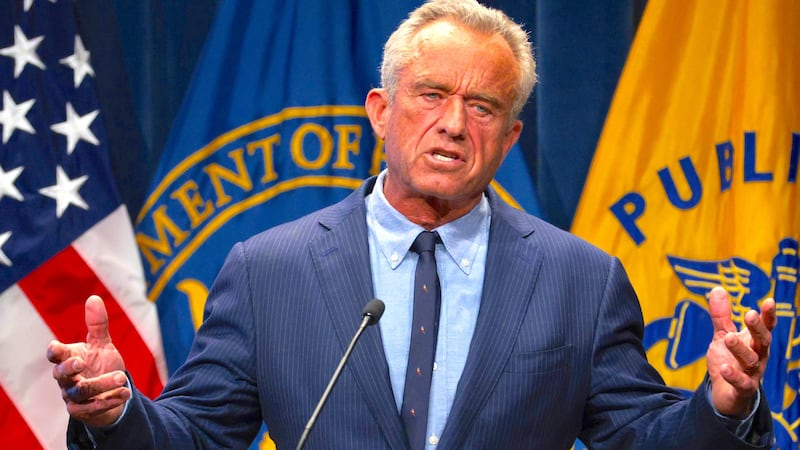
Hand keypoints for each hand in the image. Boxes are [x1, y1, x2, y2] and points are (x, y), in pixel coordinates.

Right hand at [47, 295, 129, 427]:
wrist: (110, 392)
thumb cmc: (100, 365)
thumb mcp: (101, 344)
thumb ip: (98, 324)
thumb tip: (94, 297)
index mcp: (69, 359)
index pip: (55, 355)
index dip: (55, 352)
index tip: (57, 346)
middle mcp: (67, 379)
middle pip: (61, 375)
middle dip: (69, 368)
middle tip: (81, 362)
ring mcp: (73, 396)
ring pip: (81, 391)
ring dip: (101, 384)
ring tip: (121, 377)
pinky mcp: (83, 411)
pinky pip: (94, 408)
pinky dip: (110, 399)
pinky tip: (126, 393)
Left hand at [706, 286, 775, 417]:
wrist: (725, 393)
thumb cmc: (729, 360)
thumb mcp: (723, 335)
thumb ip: (721, 315)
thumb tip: (717, 288)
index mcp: (755, 342)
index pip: (766, 327)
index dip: (768, 315)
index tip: (769, 301)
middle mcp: (759, 356)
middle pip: (763, 341)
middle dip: (758, 328)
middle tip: (750, 314)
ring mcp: (753, 373)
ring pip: (751, 361)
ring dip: (741, 349)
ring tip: (728, 338)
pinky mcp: (743, 389)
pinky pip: (741, 383)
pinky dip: (734, 376)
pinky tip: (725, 368)